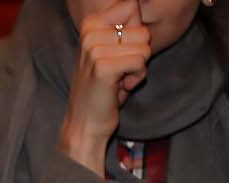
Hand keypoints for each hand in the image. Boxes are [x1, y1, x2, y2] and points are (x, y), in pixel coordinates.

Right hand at [59, 0, 152, 173]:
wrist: (84, 124)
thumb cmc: (103, 90)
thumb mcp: (111, 52)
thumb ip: (125, 28)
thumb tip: (138, 5)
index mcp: (90, 24)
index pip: (131, 6)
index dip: (136, 33)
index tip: (120, 53)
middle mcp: (90, 32)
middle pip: (143, 30)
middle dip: (139, 54)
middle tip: (119, 72)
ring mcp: (94, 49)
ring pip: (145, 47)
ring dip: (137, 68)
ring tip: (118, 80)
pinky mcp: (103, 66)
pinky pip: (141, 62)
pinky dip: (136, 79)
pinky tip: (118, 88)